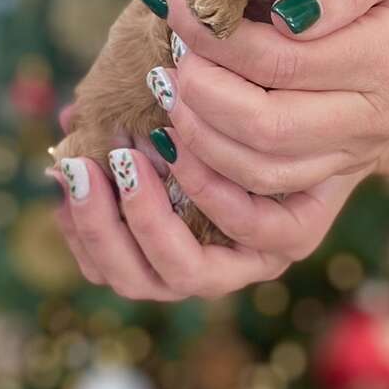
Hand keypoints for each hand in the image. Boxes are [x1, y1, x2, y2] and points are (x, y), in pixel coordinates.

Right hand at [51, 130, 364, 300]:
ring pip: (187, 275)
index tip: (65, 177)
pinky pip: (245, 235)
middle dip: (102, 229)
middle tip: (82, 168)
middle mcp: (212, 266)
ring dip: (147, 218)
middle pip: (141, 282)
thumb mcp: (174, 117)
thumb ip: (130, 128)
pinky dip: (209, 197)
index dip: (83, 234)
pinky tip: (183, 150)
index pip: (114, 269)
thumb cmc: (238, 113)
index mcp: (176, 246)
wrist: (322, 106)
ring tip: (128, 156)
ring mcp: (252, 260)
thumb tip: (70, 120)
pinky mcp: (294, 240)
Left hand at [151, 0, 388, 195]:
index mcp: (387, 59)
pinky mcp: (339, 176)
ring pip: (262, 174)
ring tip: (172, 88)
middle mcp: (372, 121)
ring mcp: (356, 156)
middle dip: (199, 92)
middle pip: (266, 129)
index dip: (214, 35)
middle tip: (170, 54)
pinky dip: (218, 187)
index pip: (281, 60)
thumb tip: (285, 18)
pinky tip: (185, 144)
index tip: (171, 1)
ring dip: (199, 138)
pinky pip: (274, 213)